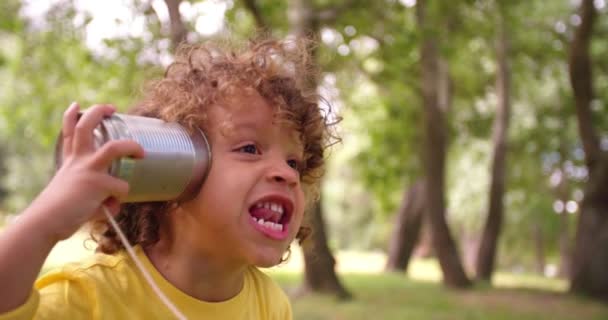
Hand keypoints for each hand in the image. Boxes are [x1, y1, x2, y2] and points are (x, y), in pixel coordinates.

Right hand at [27, 102, 143, 241]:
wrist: (46, 222)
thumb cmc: (61, 213)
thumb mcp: (73, 196)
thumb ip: (95, 194)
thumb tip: (114, 203)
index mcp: (70, 161)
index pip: (69, 132)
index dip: (72, 116)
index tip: (77, 105)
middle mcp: (78, 161)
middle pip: (86, 127)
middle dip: (98, 112)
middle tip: (111, 108)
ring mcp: (88, 169)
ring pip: (114, 148)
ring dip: (131, 147)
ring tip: (141, 152)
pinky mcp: (98, 183)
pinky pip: (121, 188)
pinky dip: (118, 199)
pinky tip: (109, 208)